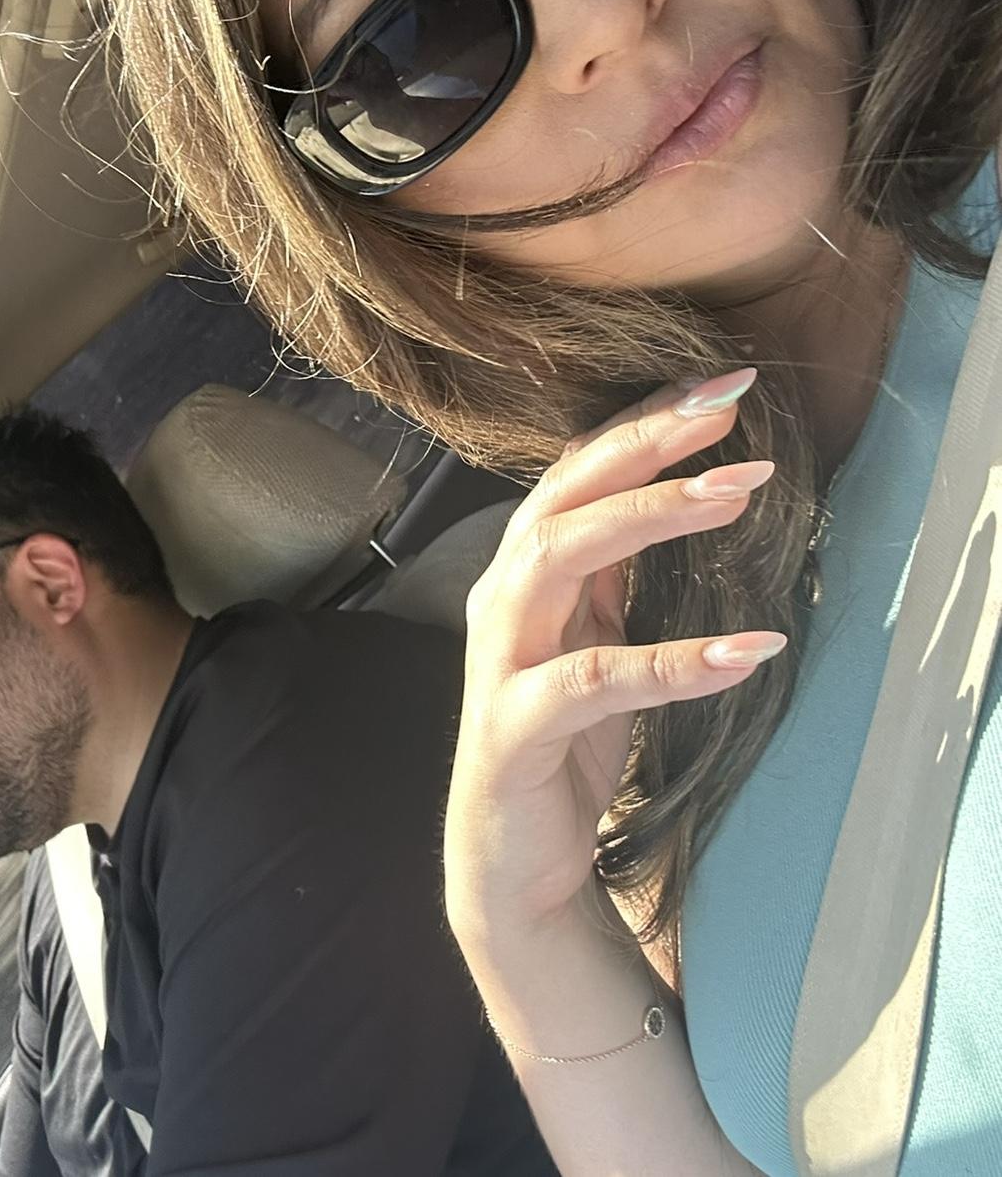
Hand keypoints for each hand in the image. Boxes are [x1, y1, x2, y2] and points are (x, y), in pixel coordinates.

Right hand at [445, 368, 784, 949]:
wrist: (512, 861)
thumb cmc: (560, 744)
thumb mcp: (594, 641)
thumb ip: (611, 575)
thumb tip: (672, 493)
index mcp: (520, 575)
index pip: (573, 474)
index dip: (641, 425)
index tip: (719, 386)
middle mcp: (500, 600)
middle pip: (559, 495)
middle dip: (643, 446)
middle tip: (730, 414)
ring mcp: (499, 660)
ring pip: (558, 558)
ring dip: (648, 518)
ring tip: (736, 494)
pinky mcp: (515, 727)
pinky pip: (594, 681)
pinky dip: (673, 661)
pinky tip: (748, 651)